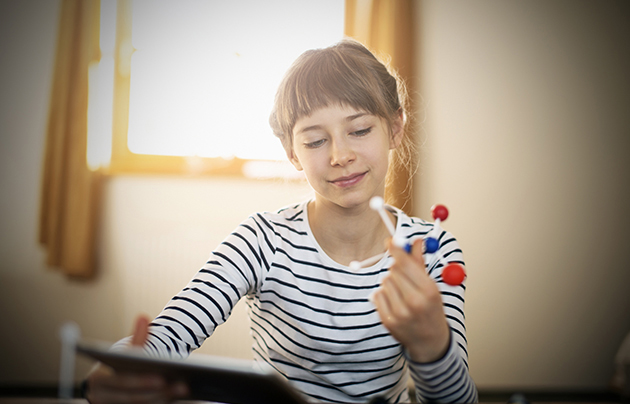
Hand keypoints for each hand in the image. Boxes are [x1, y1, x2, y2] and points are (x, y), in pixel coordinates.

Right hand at [85, 315, 188, 403]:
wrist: (105, 385)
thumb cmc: (116, 364)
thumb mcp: (123, 351)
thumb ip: (136, 338)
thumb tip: (143, 318)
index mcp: (98, 380)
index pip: (120, 381)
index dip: (141, 381)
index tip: (162, 377)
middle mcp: (100, 398)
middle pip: (132, 398)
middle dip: (158, 392)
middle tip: (181, 385)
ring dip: (163, 398)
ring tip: (183, 388)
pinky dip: (160, 402)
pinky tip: (175, 394)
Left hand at [371, 239, 450, 362]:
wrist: (430, 340)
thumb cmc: (431, 309)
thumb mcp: (430, 285)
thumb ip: (420, 261)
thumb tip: (416, 240)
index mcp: (428, 290)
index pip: (405, 262)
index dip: (396, 249)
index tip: (390, 241)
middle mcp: (414, 302)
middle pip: (393, 270)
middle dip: (396, 268)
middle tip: (403, 275)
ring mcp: (399, 313)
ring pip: (384, 281)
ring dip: (390, 282)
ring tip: (402, 292)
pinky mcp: (387, 320)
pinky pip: (377, 295)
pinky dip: (383, 295)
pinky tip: (395, 302)